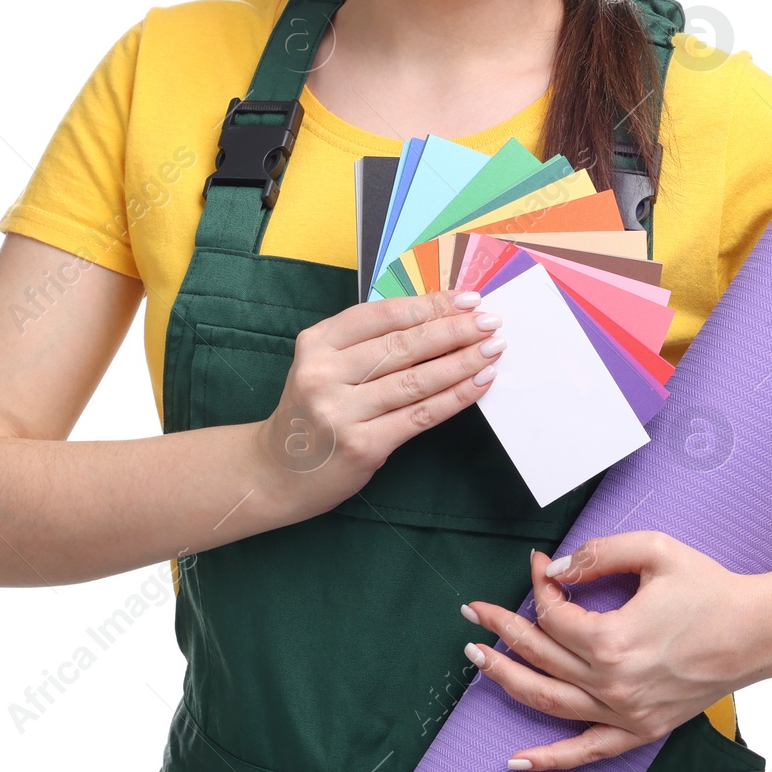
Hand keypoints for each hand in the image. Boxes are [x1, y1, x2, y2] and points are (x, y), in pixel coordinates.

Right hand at [259, 288, 504, 511]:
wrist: (278, 472)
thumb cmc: (313, 410)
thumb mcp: (325, 364)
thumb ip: (368, 341)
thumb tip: (438, 315)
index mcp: (317, 342)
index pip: (384, 315)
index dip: (430, 304)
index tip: (468, 299)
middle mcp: (324, 373)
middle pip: (403, 345)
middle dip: (454, 330)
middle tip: (491, 321)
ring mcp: (341, 412)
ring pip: (416, 380)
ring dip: (462, 361)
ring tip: (493, 349)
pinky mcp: (362, 446)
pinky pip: (420, 415)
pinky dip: (455, 397)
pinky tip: (479, 382)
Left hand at [459, 532, 760, 769]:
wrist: (757, 632)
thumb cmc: (710, 590)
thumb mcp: (656, 551)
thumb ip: (600, 552)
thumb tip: (558, 567)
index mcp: (614, 640)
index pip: (553, 614)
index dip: (541, 585)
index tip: (538, 564)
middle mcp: (613, 683)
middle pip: (539, 656)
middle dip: (500, 629)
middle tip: (474, 613)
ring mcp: (625, 712)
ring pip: (548, 702)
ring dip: (506, 680)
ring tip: (477, 660)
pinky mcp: (640, 730)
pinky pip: (586, 752)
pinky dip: (550, 760)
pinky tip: (517, 760)